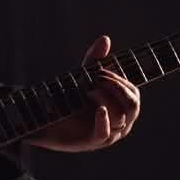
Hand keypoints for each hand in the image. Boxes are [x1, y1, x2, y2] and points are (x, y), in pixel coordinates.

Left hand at [29, 33, 140, 152]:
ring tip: (88, 91)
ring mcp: (108, 133)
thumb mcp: (83, 76)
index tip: (100, 71)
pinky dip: (104, 120)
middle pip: (133, 105)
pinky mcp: (92, 141)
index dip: (120, 80)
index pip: (133, 93)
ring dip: (106, 98)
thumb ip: (95, 60)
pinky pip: (106, 133)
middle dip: (116, 87)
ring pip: (121, 116)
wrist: (46, 120)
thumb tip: (105, 38)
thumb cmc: (70, 99)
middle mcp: (120, 122)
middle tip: (97, 78)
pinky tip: (99, 109)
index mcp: (121, 107)